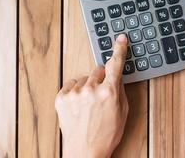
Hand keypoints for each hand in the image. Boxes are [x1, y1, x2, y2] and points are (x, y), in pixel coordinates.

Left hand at [55, 34, 128, 157]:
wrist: (84, 152)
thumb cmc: (105, 135)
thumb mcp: (122, 113)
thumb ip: (119, 90)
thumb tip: (117, 76)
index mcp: (109, 93)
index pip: (115, 64)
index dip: (119, 50)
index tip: (120, 39)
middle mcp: (91, 90)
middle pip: (98, 70)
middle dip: (101, 78)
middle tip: (101, 94)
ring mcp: (74, 93)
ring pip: (84, 78)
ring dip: (87, 86)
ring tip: (88, 104)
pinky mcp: (61, 97)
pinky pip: (71, 84)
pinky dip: (75, 91)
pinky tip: (79, 104)